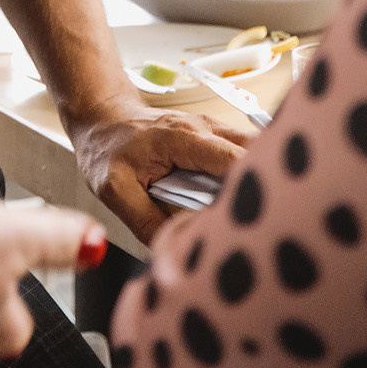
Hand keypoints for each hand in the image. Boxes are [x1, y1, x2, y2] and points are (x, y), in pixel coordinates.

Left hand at [67, 95, 250, 241]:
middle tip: (259, 220)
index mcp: (182, 139)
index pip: (232, 159)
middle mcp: (205, 128)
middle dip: (264, 185)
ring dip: (259, 180)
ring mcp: (213, 129)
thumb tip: (176, 250)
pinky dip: (249, 176)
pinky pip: (244, 155)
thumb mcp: (113, 189)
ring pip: (256, 150)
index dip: (249, 187)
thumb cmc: (106, 148)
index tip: (254, 217)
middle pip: (255, 152)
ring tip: (253, 213)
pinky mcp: (216, 137)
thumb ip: (144, 220)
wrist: (102, 117)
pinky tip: (242, 199)